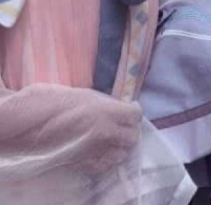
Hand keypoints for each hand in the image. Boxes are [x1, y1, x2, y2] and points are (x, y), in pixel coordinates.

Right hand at [0, 84, 140, 177]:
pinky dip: (106, 158)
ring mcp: (94, 152)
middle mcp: (104, 134)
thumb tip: (120, 107)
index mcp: (105, 112)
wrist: (25, 126)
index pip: (135, 115)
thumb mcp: (83, 95)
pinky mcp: (83, 166)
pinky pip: (104, 165)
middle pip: (132, 136)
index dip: (134, 111)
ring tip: (111, 138)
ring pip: (121, 154)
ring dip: (119, 145)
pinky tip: (98, 150)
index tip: (132, 108)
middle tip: (123, 123)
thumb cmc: (50, 102)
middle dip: (130, 129)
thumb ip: (106, 104)